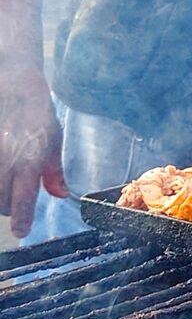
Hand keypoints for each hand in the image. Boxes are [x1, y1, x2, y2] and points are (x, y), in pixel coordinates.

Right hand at [0, 67, 66, 238]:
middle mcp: (6, 163)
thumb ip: (53, 171)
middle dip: (9, 208)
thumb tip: (60, 194)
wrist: (13, 86)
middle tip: (16, 202)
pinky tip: (2, 174)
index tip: (22, 231)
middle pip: (1, 203)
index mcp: (29, 163)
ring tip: (6, 189)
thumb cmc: (36, 114)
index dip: (22, 220)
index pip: (23, 201)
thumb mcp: (53, 141)